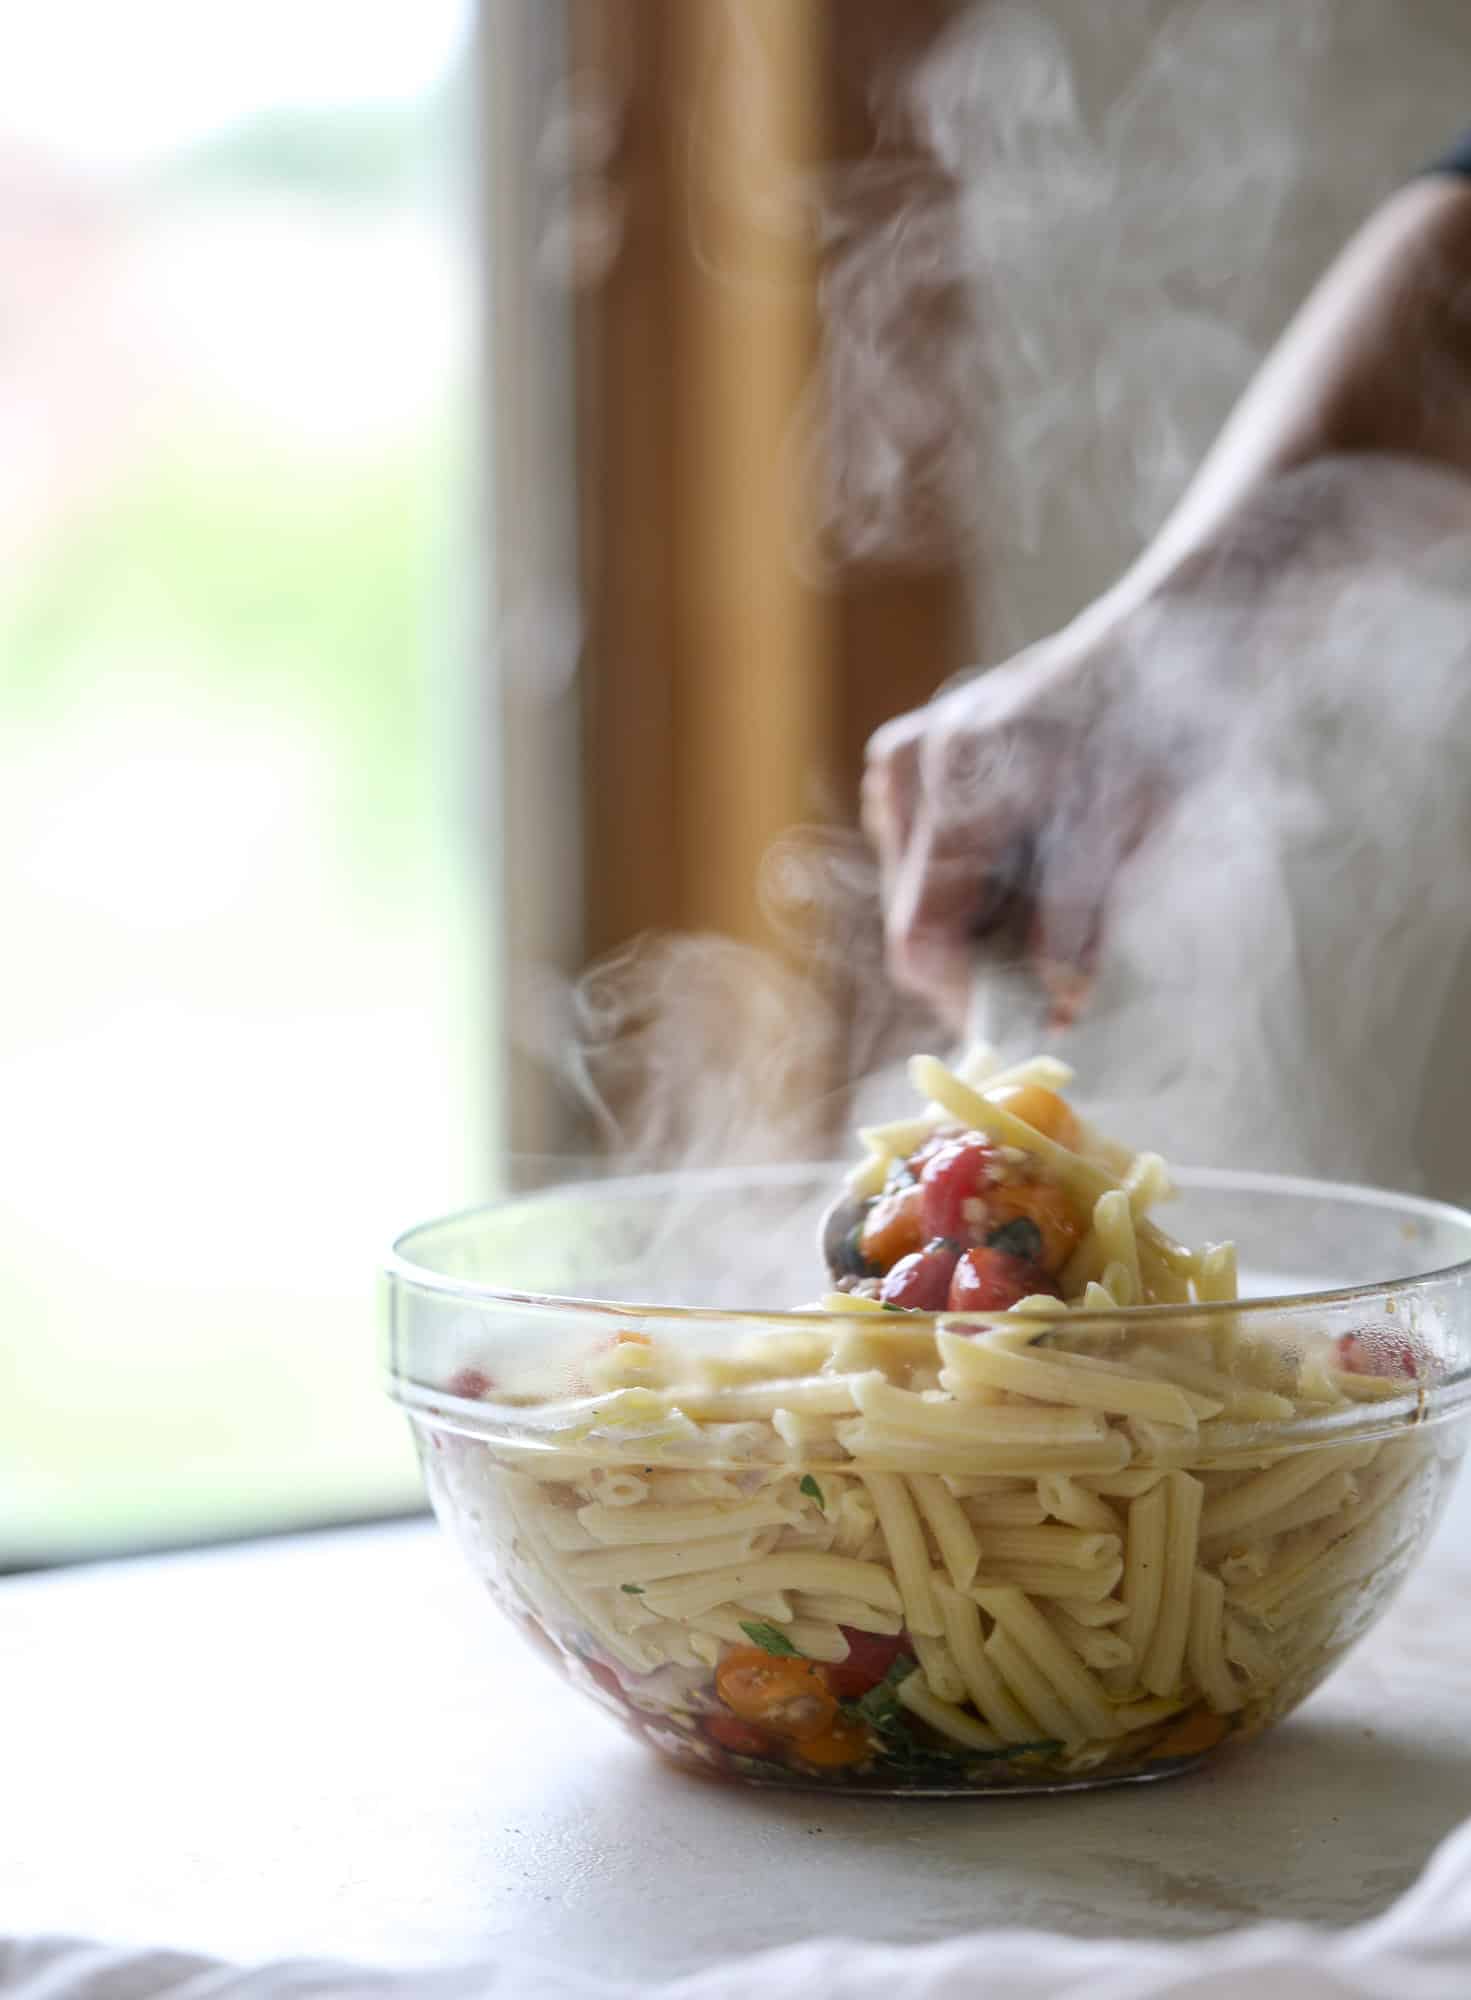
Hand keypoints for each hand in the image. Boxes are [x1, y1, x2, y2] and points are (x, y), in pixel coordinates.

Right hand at [861, 607, 1181, 1030]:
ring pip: (923, 891)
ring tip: (1064, 891)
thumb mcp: (1121, 832)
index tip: (1027, 1021)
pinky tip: (1037, 854)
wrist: (1170, 635)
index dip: (967, 996)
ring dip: (987, 917)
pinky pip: (932, 854)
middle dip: (986, 954)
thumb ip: (1076, 923)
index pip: (919, 935)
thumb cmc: (1154, 726)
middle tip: (1062, 970)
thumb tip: (1053, 1007)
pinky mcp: (918, 757)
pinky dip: (983, 878)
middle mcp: (910, 768)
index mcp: (952, 783)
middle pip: (918, 916)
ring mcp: (907, 758)